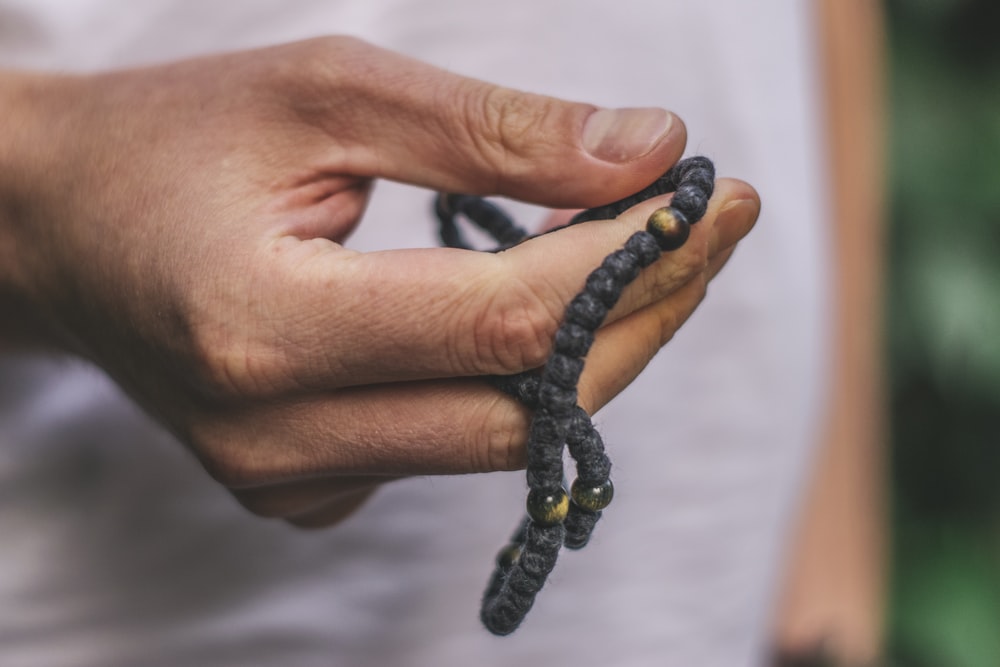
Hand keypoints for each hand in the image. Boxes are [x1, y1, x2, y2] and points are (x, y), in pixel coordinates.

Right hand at [0, 37, 758, 525]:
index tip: (718, 202)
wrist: (61, 225)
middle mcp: (273, 434)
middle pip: (523, 404)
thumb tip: (649, 151)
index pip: (506, 322)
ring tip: (628, 255)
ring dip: (587, 348)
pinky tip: (530, 311)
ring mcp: (284, 478)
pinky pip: (448, 448)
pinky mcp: (300, 488)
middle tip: (701, 232)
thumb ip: (493, 130)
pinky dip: (513, 380)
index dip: (633, 263)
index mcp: (263, 325)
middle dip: (640, 317)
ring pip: (499, 437)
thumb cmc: (176, 140)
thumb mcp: (329, 92)